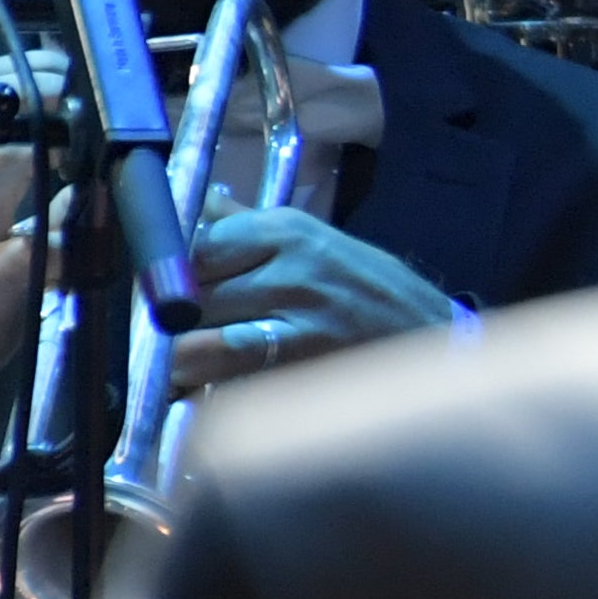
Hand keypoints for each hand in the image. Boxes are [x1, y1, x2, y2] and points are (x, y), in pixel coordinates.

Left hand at [163, 205, 459, 394]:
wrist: (441, 340)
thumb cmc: (374, 293)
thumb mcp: (320, 242)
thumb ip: (250, 226)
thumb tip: (195, 204)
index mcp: (288, 231)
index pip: (194, 246)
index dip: (166, 277)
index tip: (157, 295)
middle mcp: (293, 268)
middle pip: (191, 295)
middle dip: (167, 323)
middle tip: (156, 339)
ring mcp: (303, 319)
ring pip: (202, 341)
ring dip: (177, 361)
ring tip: (168, 372)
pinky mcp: (310, 365)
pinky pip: (234, 378)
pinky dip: (208, 390)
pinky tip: (202, 394)